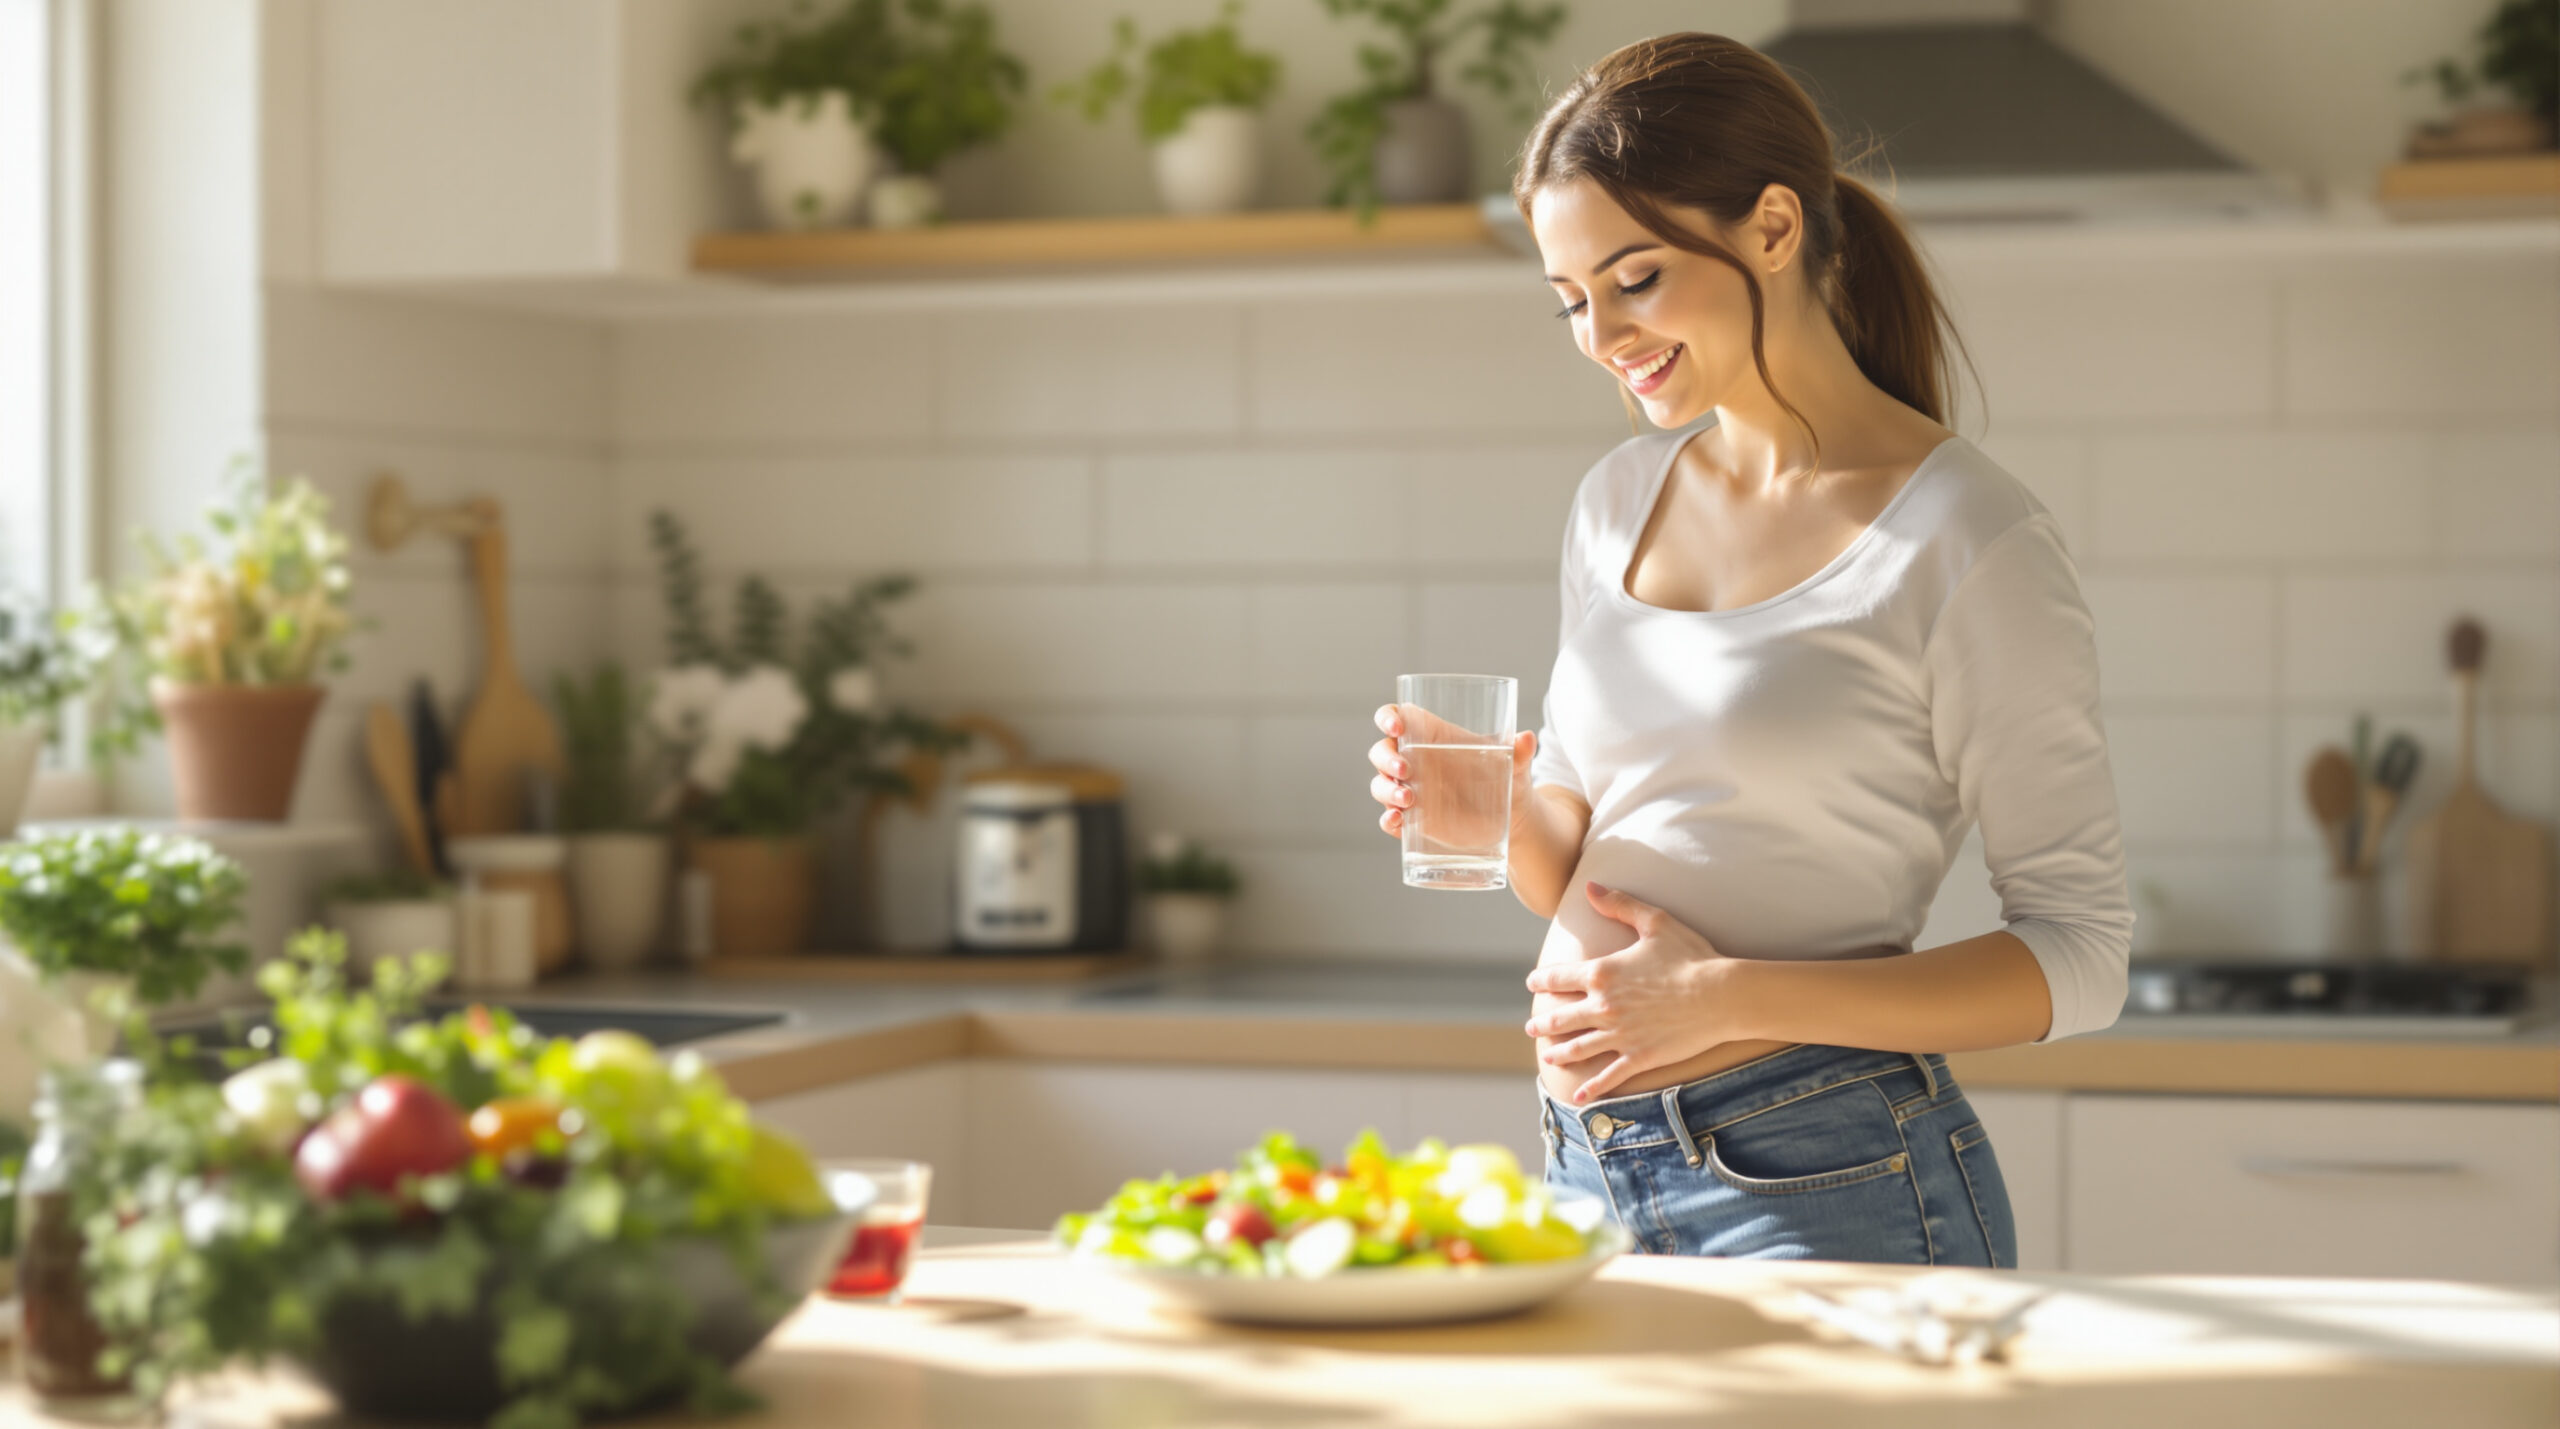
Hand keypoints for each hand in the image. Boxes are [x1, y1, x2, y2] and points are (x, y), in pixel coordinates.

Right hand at [1369, 703, 1536, 842]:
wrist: (1512, 818)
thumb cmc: (1507, 776)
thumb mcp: (1514, 763)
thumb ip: (1519, 751)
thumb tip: (1528, 738)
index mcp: (1429, 736)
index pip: (1395, 717)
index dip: (1387, 718)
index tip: (1396, 727)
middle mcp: (1414, 761)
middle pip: (1381, 751)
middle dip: (1386, 759)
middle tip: (1405, 770)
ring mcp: (1410, 791)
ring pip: (1380, 785)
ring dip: (1386, 790)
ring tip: (1409, 800)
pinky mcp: (1413, 820)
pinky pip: (1389, 818)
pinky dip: (1388, 820)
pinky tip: (1397, 821)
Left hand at [1523, 882, 1738, 1103]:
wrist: (1721, 994)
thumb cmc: (1691, 955)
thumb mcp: (1655, 921)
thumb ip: (1620, 905)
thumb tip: (1590, 888)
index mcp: (1603, 973)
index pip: (1560, 978)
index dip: (1542, 980)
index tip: (1533, 982)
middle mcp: (1604, 1006)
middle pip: (1561, 1017)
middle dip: (1543, 1023)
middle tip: (1532, 1027)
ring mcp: (1620, 1034)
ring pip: (1578, 1047)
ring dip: (1559, 1052)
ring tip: (1548, 1056)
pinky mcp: (1639, 1057)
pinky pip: (1608, 1076)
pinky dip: (1592, 1088)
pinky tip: (1579, 1099)